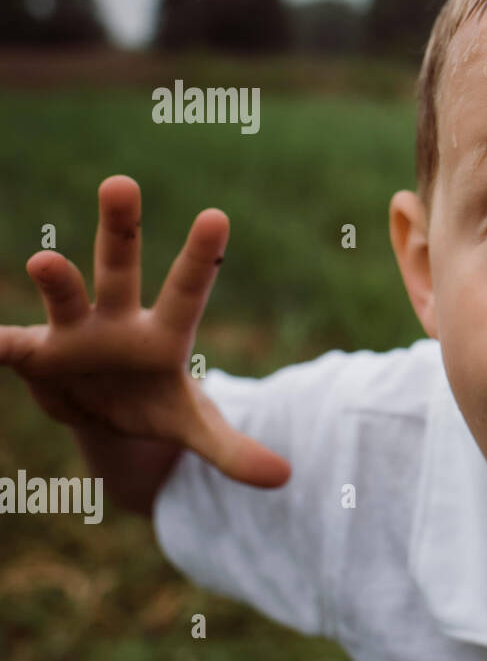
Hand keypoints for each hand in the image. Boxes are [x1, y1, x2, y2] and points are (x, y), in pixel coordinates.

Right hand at [0, 175, 289, 492]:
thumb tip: (285, 478)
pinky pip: (6, 344)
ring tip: (45, 260)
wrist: (105, 413)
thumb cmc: (156, 404)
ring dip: (56, 280)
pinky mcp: (34, 354)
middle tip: (122, 183)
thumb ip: (233, 449)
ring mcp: (73, 332)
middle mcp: (118, 319)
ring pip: (66, 296)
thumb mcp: (195, 428)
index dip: (202, 256)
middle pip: (121, 266)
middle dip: (120, 227)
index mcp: (165, 333)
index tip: (217, 215)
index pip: (189, 288)